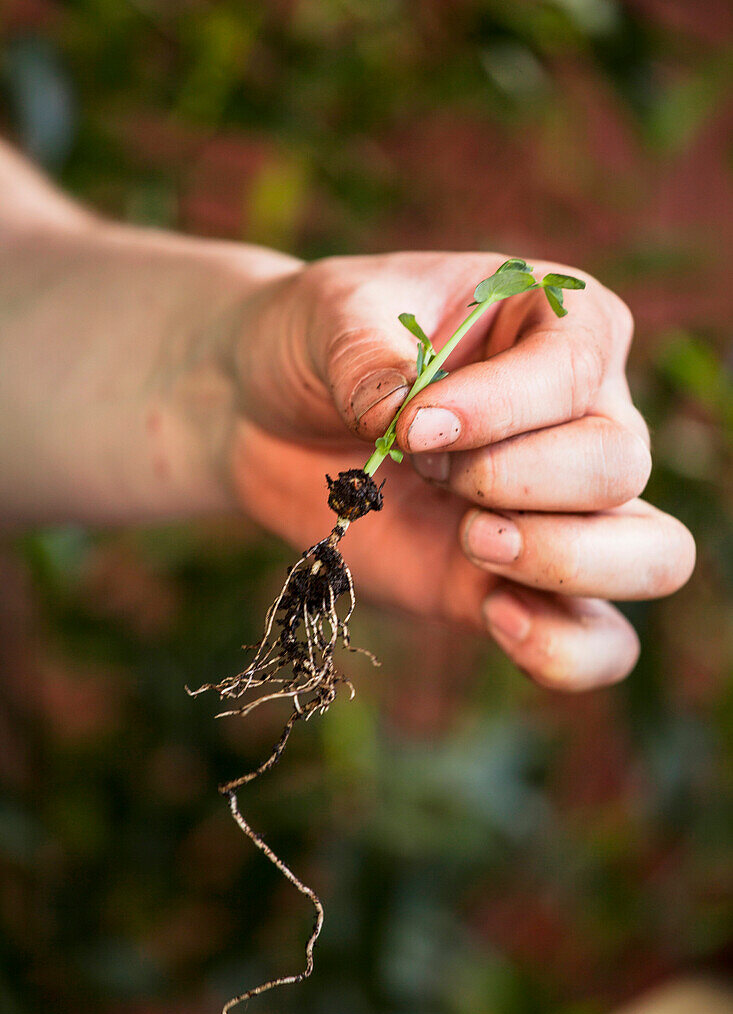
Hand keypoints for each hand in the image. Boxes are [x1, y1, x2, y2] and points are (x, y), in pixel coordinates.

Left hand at [231, 252, 694, 691]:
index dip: (500, 410)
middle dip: (517, 481)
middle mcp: (585, 415)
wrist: (270, 415)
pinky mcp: (525, 584)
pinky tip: (496, 619)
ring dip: (562, 560)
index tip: (412, 427)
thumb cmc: (318, 344)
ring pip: (654, 554)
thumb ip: (369, 361)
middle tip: (429, 473)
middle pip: (620, 465)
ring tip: (472, 542)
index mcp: (559, 322)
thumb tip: (404, 416)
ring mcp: (564, 508)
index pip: (575, 371)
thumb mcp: (328, 319)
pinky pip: (601, 643)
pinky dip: (567, 650)